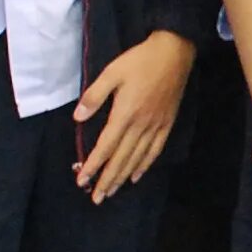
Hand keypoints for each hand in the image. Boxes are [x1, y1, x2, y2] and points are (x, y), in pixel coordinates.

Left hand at [75, 31, 195, 203]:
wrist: (174, 53)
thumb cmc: (140, 60)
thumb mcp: (111, 72)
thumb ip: (94, 96)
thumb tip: (78, 118)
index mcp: (125, 114)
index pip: (105, 146)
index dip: (93, 165)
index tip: (82, 180)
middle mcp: (140, 125)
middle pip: (121, 159)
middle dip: (107, 180)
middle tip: (96, 198)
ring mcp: (155, 126)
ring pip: (137, 158)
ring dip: (123, 177)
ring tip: (112, 192)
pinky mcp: (167, 124)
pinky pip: (155, 150)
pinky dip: (144, 166)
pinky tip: (136, 176)